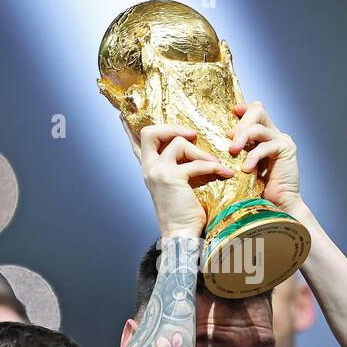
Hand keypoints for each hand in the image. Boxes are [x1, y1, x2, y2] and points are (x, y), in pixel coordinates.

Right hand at [128, 121, 232, 238]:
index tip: (122, 113)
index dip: (128, 127)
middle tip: (192, 135)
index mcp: (149, 169)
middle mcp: (149, 168)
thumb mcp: (178, 184)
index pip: (135, 143)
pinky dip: (213, 167)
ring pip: (179, 143)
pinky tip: (224, 174)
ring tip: (216, 164)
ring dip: (202, 153)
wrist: (181, 234)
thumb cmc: (183, 212)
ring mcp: (158, 172)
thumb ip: (179, 166)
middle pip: (149, 132)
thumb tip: (193, 149)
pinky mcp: (171, 177)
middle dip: (172, 127)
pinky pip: (196, 163)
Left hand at [228, 102, 302, 213]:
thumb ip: (235, 153)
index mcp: (264, 135)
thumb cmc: (257, 191)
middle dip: (240, 123)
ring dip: (242, 137)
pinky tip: (246, 169)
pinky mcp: (287, 150)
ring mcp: (282, 141)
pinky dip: (253, 156)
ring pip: (258, 127)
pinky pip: (265, 146)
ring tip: (232, 151)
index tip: (230, 115)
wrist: (276, 208)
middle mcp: (274, 134)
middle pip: (258, 110)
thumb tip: (213, 143)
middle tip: (228, 138)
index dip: (242, 109)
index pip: (255, 110)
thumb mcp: (241, 167)